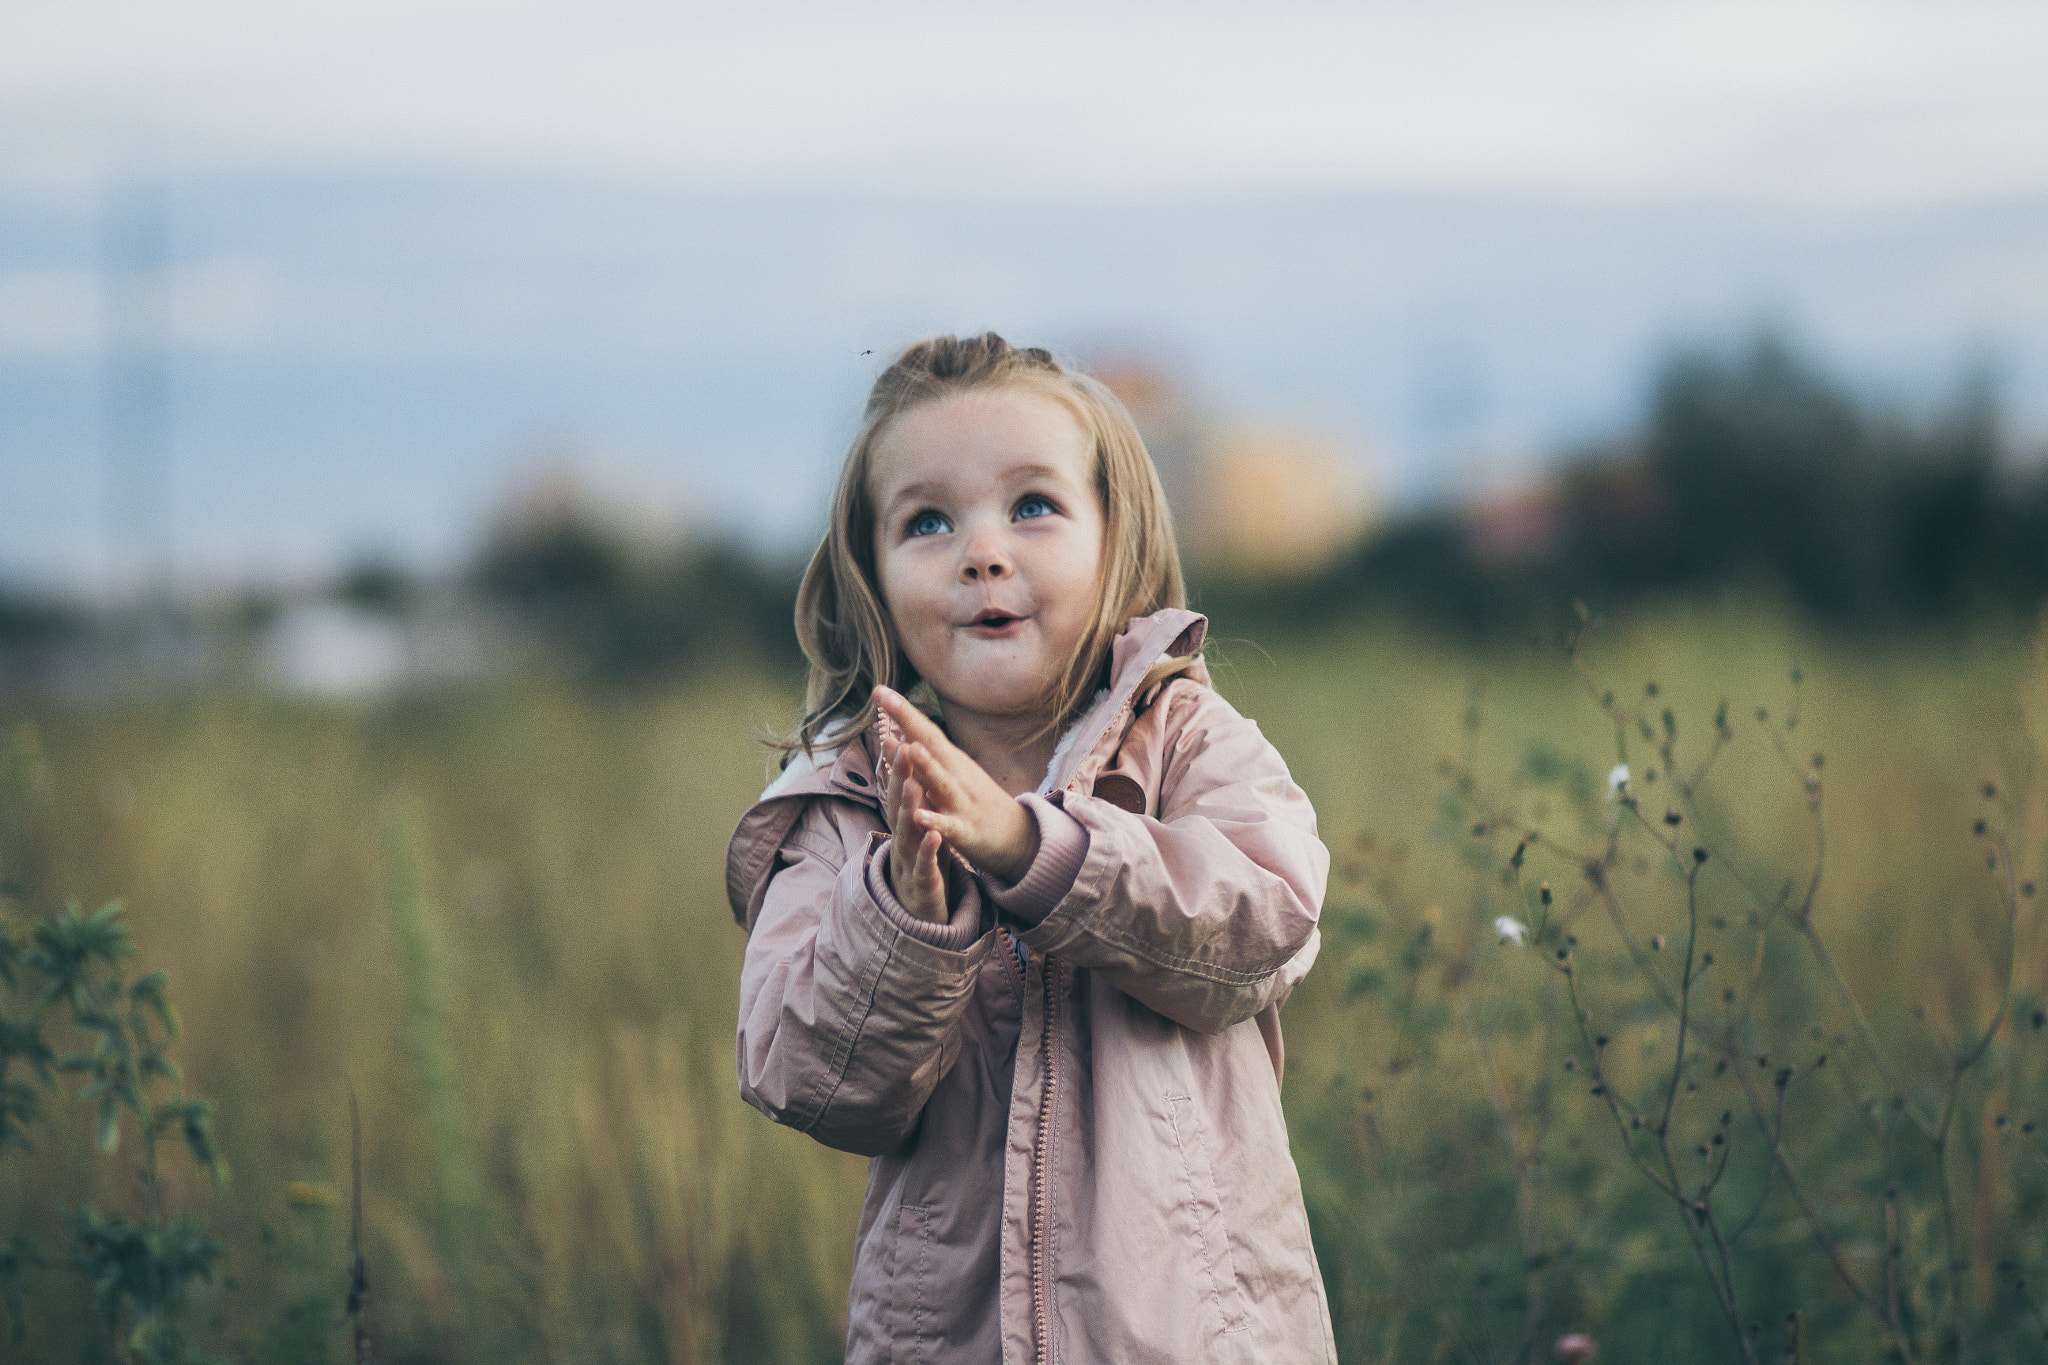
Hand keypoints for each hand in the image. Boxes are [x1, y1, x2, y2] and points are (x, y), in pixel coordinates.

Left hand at [875, 687, 1038, 884]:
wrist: (1015, 836)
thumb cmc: (973, 800)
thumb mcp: (944, 776)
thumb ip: (916, 758)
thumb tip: (889, 734)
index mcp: (948, 760)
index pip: (922, 730)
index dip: (901, 711)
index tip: (878, 690)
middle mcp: (956, 774)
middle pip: (931, 745)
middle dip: (909, 722)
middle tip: (888, 700)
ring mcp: (962, 801)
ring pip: (942, 782)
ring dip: (928, 766)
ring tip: (911, 749)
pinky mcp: (965, 831)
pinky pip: (948, 825)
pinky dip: (934, 821)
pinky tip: (919, 816)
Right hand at [880, 707, 953, 922]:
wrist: (919, 909)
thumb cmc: (920, 857)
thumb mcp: (914, 823)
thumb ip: (907, 792)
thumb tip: (899, 754)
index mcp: (903, 818)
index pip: (898, 782)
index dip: (896, 755)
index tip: (895, 724)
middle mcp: (902, 834)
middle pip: (898, 800)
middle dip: (900, 772)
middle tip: (901, 743)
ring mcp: (910, 858)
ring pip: (907, 829)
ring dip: (909, 806)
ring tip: (912, 783)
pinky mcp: (924, 881)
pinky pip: (926, 863)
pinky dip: (928, 848)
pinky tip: (934, 833)